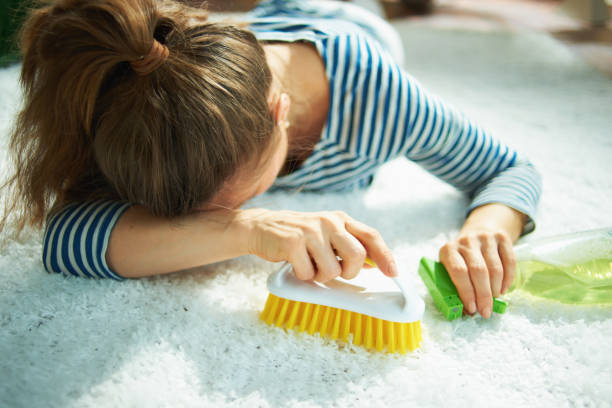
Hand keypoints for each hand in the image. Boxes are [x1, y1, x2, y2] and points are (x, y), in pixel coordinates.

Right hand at [240, 209, 396, 281]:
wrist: (261, 227)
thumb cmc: (299, 236)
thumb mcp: (326, 233)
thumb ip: (348, 245)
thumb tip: (374, 264)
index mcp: (340, 219)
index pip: (371, 236)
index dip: (385, 256)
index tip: (393, 273)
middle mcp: (329, 221)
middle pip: (357, 256)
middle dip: (349, 272)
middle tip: (336, 272)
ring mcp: (311, 231)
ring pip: (332, 270)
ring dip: (322, 277)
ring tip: (311, 266)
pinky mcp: (292, 243)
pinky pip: (308, 273)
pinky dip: (303, 276)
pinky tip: (296, 264)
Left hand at [439, 230, 514, 317]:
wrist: (478, 231)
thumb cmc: (461, 257)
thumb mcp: (450, 266)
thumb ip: (454, 285)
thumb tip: (465, 310)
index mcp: (448, 249)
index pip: (458, 272)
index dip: (467, 292)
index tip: (473, 308)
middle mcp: (466, 241)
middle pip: (478, 271)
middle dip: (484, 296)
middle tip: (486, 311)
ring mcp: (485, 238)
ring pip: (495, 268)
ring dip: (495, 289)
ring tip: (493, 299)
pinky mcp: (501, 238)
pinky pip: (509, 262)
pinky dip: (508, 279)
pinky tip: (502, 289)